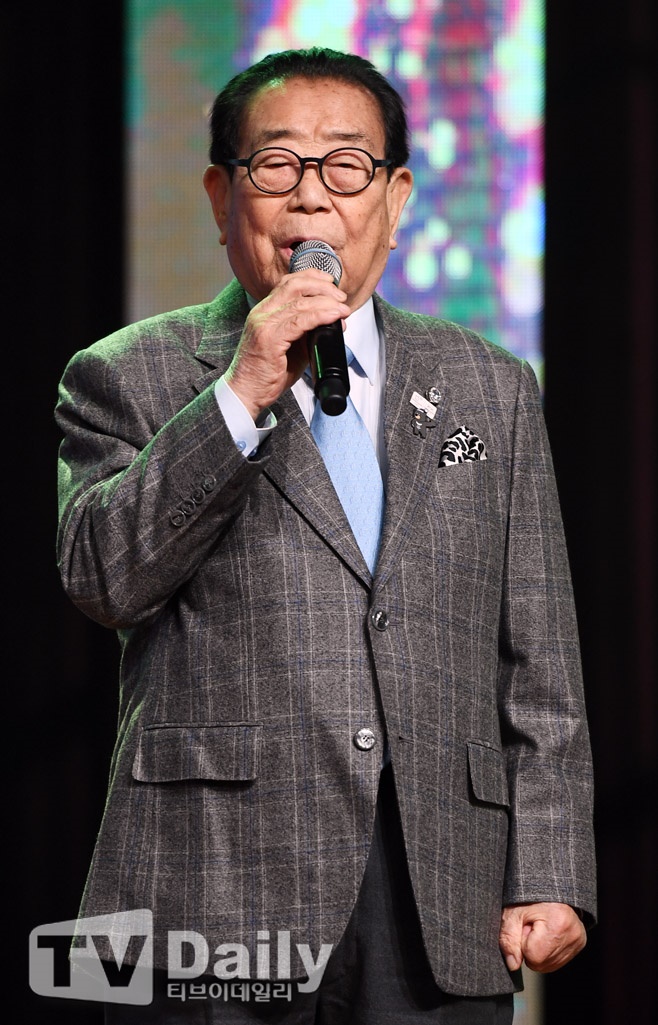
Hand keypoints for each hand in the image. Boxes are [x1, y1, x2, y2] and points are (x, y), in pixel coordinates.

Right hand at [225, 269, 350, 419]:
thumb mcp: (289, 347)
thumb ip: (305, 332)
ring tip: (342, 309)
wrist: (246, 393)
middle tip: (340, 297)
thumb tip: (331, 323)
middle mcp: (262, 313)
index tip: (330, 283)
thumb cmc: (265, 374)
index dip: (311, 277)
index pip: (287, 283)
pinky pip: (300, 321)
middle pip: (295, 286)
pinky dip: (320, 316)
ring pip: (300, 302)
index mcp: (264, 312)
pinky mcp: (269, 339)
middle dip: (322, 287)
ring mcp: (264, 324)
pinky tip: (333, 317)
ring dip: (326, 302)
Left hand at [499, 902, 585, 972]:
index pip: (533, 957)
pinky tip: (547, 934)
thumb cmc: (528, 898)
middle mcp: (573, 934)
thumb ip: (509, 940)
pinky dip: (548, 951)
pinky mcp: (580, 943)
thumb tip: (513, 965)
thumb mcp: (513, 914)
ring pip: (550, 965)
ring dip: (540, 951)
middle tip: (531, 927)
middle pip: (542, 964)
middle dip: (532, 949)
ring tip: (540, 929)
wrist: (548, 885)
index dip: (523, 944)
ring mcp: (579, 940)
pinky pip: (558, 961)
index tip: (525, 927)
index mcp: (557, 924)